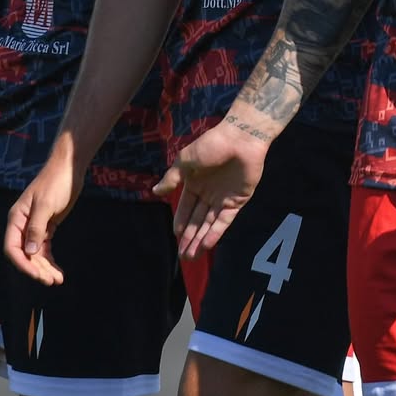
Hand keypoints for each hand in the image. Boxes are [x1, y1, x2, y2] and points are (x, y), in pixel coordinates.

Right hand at [3, 159, 81, 285]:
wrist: (69, 167)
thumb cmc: (55, 182)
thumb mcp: (45, 205)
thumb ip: (37, 228)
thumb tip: (30, 253)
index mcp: (16, 219)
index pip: (12, 248)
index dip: (23, 264)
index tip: (37, 275)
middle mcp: (22, 226)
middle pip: (25, 255)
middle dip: (37, 269)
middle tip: (51, 281)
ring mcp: (35, 227)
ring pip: (36, 254)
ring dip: (45, 268)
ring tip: (58, 280)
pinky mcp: (47, 227)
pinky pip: (45, 248)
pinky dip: (50, 260)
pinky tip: (58, 271)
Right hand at [153, 121, 269, 259]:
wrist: (240, 138)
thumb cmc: (211, 145)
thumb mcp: (186, 160)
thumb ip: (172, 178)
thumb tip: (155, 191)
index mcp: (195, 182)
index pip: (186, 207)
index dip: (181, 221)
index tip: (175, 236)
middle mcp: (208, 193)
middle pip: (197, 219)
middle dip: (189, 237)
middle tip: (182, 257)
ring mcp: (223, 198)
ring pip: (209, 224)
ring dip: (200, 240)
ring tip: (190, 256)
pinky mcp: (237, 201)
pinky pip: (224, 221)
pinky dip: (215, 233)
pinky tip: (206, 245)